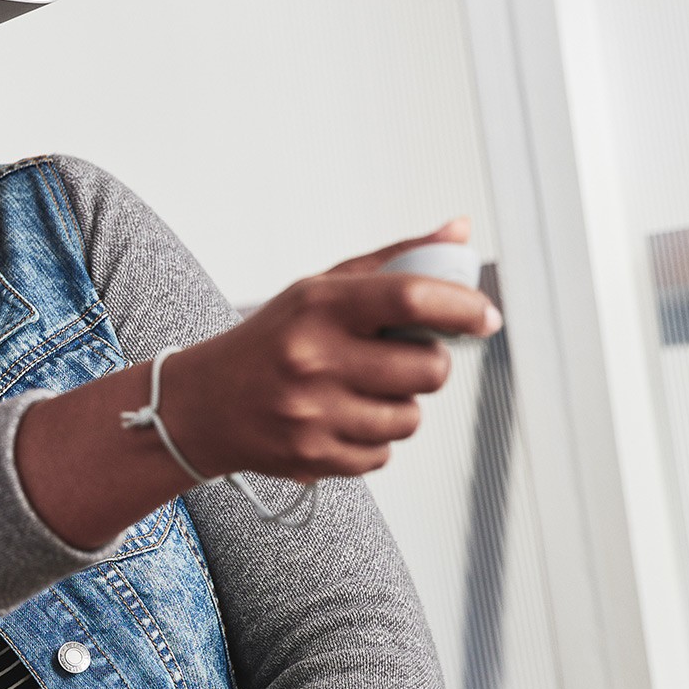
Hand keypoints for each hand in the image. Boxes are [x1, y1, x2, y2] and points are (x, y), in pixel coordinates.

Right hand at [157, 218, 501, 483]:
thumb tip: (460, 231)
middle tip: (402, 358)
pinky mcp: (314, 457)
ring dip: (399, 406)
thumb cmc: (273, 339)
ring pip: (411, 418)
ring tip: (359, 391)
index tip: (484, 317)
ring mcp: (314, 412)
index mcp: (320, 305)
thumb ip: (395, 261)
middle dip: (429, 364)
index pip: (411, 297)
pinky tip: (338, 420)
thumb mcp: (321, 289)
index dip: (462, 307)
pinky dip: (372, 440)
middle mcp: (315, 358)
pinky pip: (384, 455)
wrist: (204, 404)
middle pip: (428, 369)